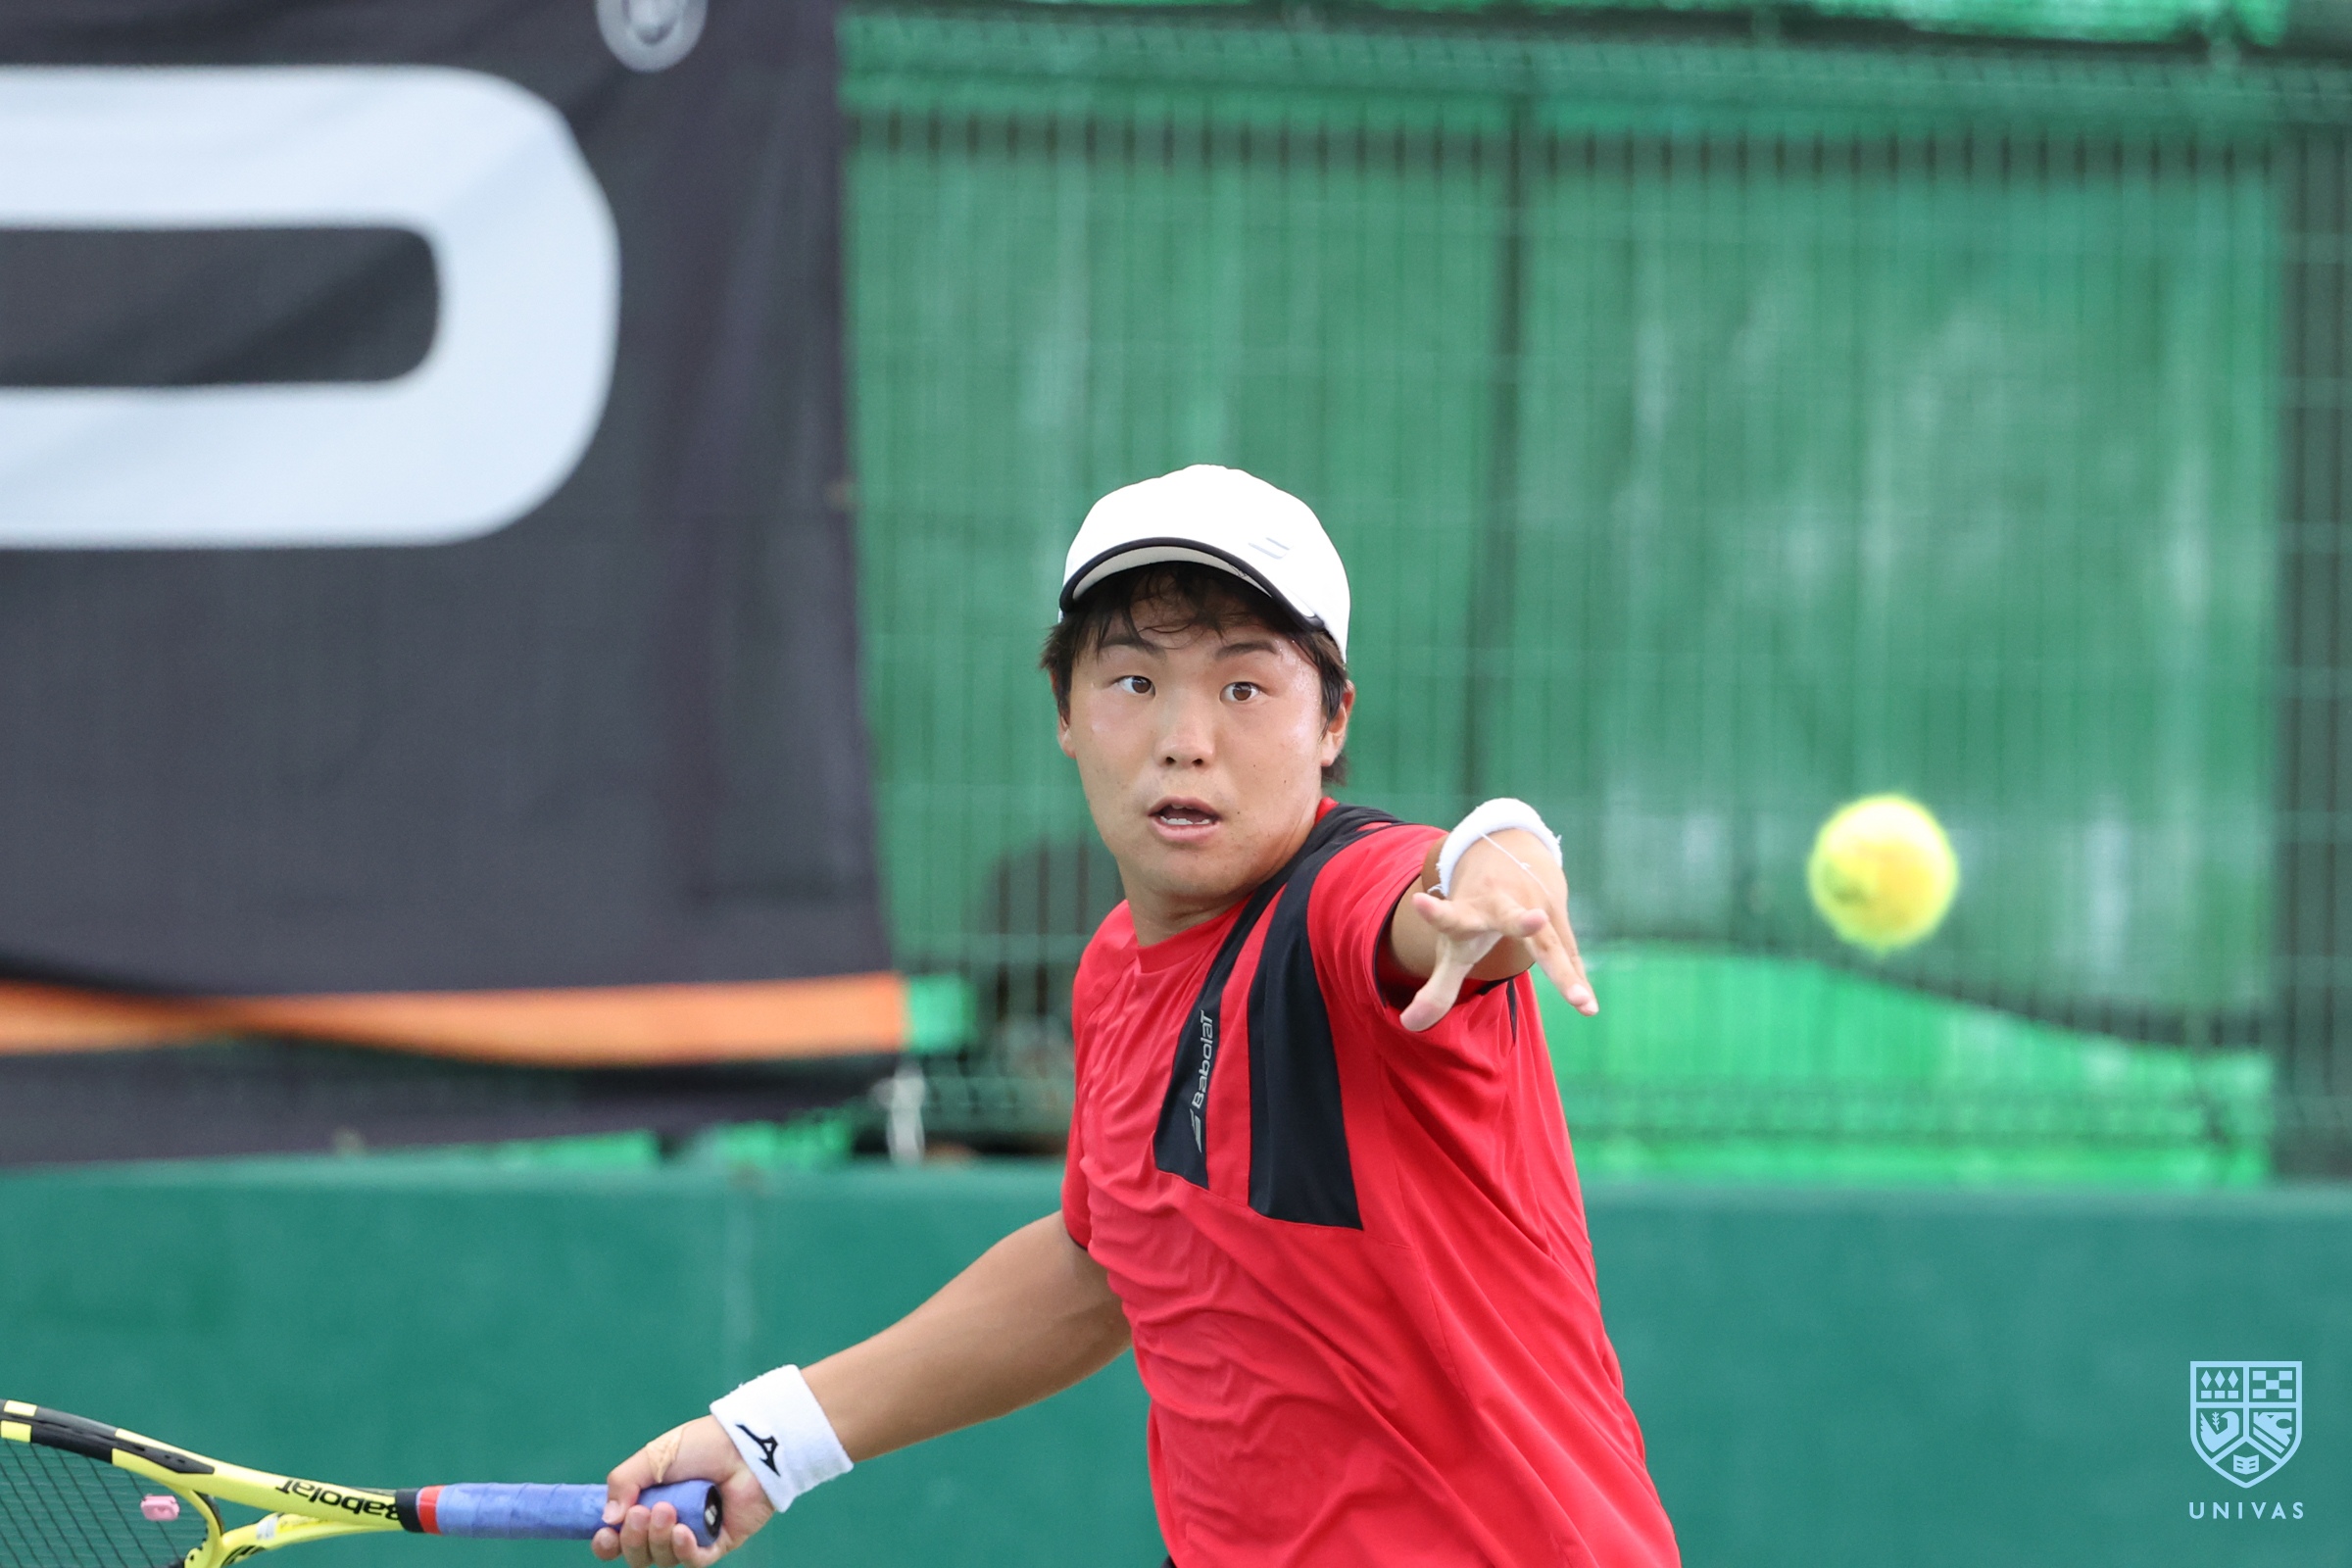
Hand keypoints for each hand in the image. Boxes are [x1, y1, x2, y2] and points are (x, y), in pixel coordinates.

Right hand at [593, 1416, 773, 1567]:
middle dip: (633, 1539)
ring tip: (667, 1512)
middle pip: (638, 1554)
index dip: (607, 1543)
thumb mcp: (653, 1456)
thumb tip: (607, 1519)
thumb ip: (624, 1482)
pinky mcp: (718, 1543)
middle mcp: (667, 1523)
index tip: (604, 1534)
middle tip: (641, 1514)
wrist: (746, 1445)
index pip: (619, 1537)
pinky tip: (682, 1533)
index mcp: (648, 1503)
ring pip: (663, 1558)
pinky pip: (695, 1561)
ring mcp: (693, 1535)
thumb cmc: (700, 1445)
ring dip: (658, 1539)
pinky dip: (685, 1551)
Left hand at [1397, 832, 1594, 1032]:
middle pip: (1510, 917)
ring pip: (1550, 944)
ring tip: (1580, 1002)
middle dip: (1521, 920)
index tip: (1420, 901)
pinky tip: (1588, 1007)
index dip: (1435, 912)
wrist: (1504, 851)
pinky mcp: (1559, 917)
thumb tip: (1410, 1026)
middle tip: (1536, 919)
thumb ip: (1438, 986)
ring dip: (1565, 974)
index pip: (1450, 915)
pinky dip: (1576, 981)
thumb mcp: (1454, 943)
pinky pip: (1569, 956)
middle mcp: (1502, 904)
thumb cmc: (1474, 910)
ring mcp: (1536, 907)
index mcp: (1469, 910)